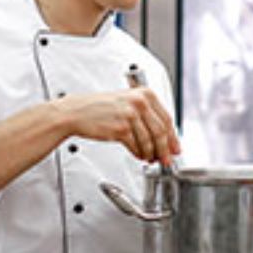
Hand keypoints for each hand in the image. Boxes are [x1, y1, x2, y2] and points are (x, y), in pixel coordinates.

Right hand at [55, 88, 180, 164]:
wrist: (76, 112)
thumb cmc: (100, 108)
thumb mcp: (127, 103)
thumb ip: (146, 116)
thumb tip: (163, 137)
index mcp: (145, 94)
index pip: (167, 119)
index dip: (173, 137)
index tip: (175, 147)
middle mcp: (140, 102)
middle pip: (161, 132)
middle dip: (165, 149)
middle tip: (167, 159)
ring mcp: (130, 115)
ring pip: (149, 141)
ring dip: (150, 153)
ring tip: (149, 158)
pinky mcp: (121, 128)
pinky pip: (136, 146)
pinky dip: (139, 153)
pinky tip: (139, 155)